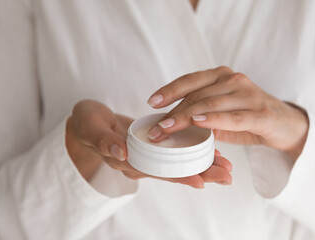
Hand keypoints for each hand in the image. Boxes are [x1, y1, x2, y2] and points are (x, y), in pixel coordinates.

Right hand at [66, 99, 231, 187]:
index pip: (157, 173)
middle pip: (174, 172)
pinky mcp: (154, 146)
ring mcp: (148, 155)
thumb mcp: (91, 128)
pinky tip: (210, 150)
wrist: (87, 121)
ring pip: (178, 164)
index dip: (179, 177)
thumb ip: (104, 141)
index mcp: (128, 161)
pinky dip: (192, 152)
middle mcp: (141, 162)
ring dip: (202, 165)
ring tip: (226, 167)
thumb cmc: (87, 124)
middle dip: (201, 174)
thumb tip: (121, 152)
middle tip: (227, 176)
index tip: (202, 181)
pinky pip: (175, 152)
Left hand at [147, 66, 308, 159]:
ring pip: (210, 105)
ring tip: (167, 129)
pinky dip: (214, 120)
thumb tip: (170, 124)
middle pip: (197, 95)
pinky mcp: (260, 113)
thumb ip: (201, 113)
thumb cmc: (248, 117)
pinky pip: (233, 116)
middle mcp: (234, 80)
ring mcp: (248, 95)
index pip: (190, 80)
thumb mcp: (221, 112)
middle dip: (172, 113)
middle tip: (155, 129)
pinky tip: (198, 123)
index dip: (169, 90)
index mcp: (222, 76)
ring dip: (185, 118)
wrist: (285, 124)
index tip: (151, 102)